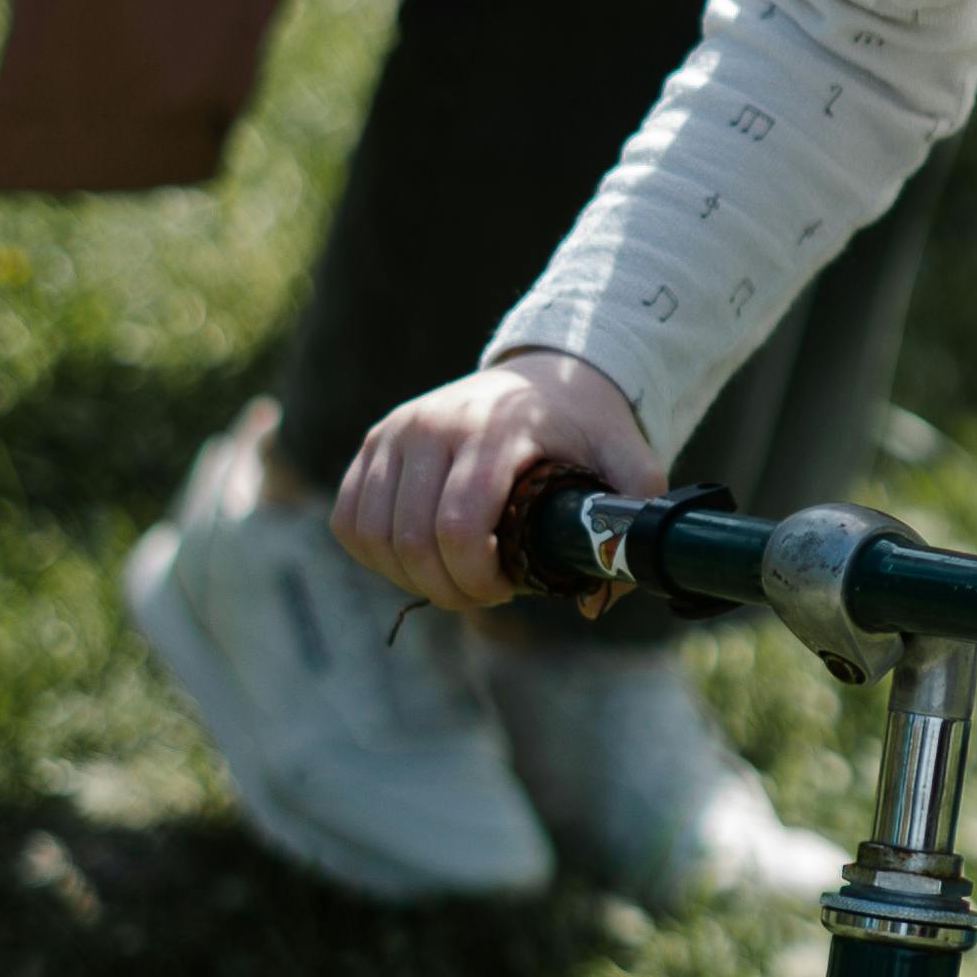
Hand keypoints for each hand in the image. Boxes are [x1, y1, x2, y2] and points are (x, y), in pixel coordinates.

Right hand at [333, 352, 657, 618]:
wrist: (545, 372)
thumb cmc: (585, 427)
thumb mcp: (628, 460)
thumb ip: (628, 523)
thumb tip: (593, 604)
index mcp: (494, 430)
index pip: (457, 525)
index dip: (476, 579)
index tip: (509, 588)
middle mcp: (432, 425)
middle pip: (412, 540)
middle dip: (448, 588)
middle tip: (485, 593)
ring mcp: (395, 431)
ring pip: (372, 535)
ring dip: (410, 577)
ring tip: (453, 577)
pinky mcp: (373, 443)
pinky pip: (348, 520)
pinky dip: (376, 555)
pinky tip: (418, 559)